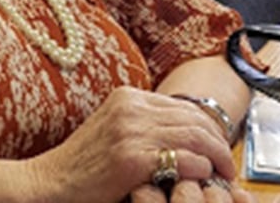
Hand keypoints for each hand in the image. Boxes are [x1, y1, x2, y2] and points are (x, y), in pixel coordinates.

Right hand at [21, 87, 235, 202]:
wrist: (52, 181)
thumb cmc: (84, 164)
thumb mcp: (114, 130)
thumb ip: (144, 124)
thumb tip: (186, 135)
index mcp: (127, 96)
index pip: (184, 106)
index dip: (209, 128)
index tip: (218, 148)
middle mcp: (130, 107)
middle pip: (195, 119)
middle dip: (219, 143)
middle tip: (227, 166)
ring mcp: (131, 131)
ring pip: (195, 138)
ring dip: (216, 159)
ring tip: (223, 176)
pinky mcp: (132, 159)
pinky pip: (184, 161)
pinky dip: (201, 171)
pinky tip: (202, 182)